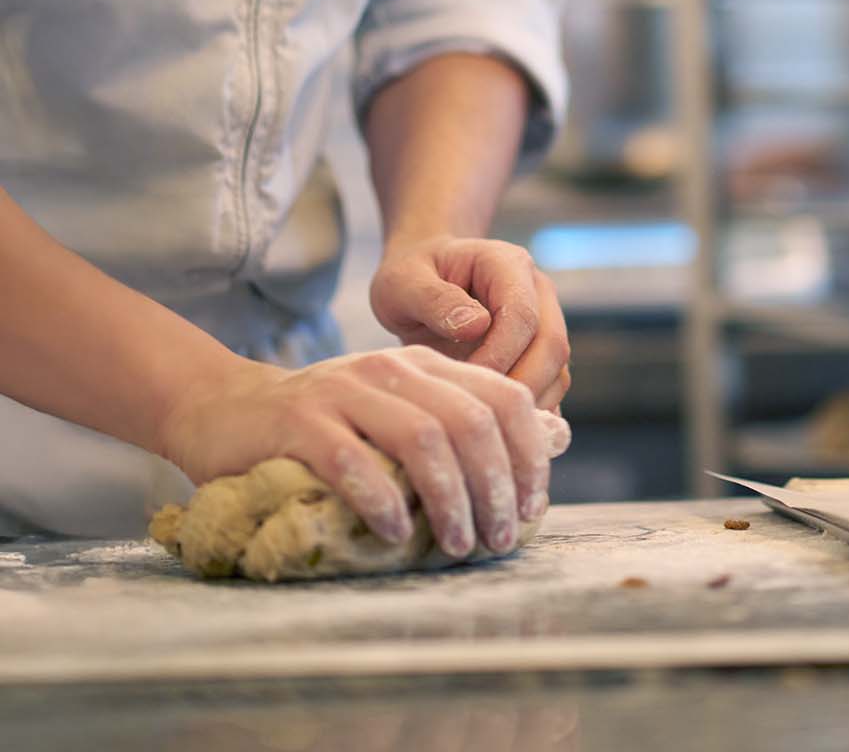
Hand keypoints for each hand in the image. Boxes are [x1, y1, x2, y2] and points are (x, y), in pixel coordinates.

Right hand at [159, 344, 569, 556]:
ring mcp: (345, 390)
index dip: (528, 455)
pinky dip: (381, 500)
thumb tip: (554, 442)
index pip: (503, 398)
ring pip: (421, 438)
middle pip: (470, 421)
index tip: (531, 509)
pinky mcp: (300, 421)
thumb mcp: (406, 410)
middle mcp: (392, 369)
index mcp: (426, 365)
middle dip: (496, 486)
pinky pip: (352, 459)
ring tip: (455, 545)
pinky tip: (394, 533)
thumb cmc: (330, 425)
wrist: (231, 410)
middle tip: (497, 540)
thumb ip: (470, 421)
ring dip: (449, 499)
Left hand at [369, 235, 569, 407]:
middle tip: (476, 412)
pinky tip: (491, 423)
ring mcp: (545, 322)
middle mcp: (537, 292)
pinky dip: (527, 411)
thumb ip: (435, 299)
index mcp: (508, 265)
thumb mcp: (405, 282)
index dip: (498, 355)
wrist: (420, 283)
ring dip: (525, 402)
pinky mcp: (540, 353)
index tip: (462, 381)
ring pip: (557, 371)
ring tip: (480, 418)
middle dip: (519, 385)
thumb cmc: (411, 278)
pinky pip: (550, 388)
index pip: (522, 315)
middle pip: (551, 345)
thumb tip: (477, 325)